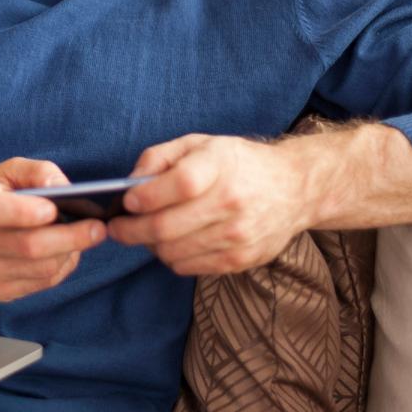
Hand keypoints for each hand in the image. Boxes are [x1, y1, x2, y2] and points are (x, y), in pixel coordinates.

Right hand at [0, 157, 107, 301]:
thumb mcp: (1, 173)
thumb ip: (34, 171)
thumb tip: (63, 187)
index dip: (30, 212)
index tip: (57, 208)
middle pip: (29, 247)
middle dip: (71, 238)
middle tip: (98, 228)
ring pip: (40, 269)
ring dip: (69, 254)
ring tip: (83, 238)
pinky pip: (39, 284)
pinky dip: (60, 268)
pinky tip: (65, 253)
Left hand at [106, 134, 314, 274]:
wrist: (294, 189)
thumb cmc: (238, 164)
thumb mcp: (199, 144)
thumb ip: (159, 157)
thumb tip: (130, 183)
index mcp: (220, 166)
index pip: (177, 185)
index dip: (145, 196)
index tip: (127, 201)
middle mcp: (231, 202)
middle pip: (166, 227)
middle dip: (131, 230)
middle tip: (118, 227)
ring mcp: (238, 235)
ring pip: (172, 252)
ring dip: (149, 246)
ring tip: (147, 233)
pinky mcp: (240, 260)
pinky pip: (188, 267)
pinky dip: (171, 257)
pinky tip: (173, 242)